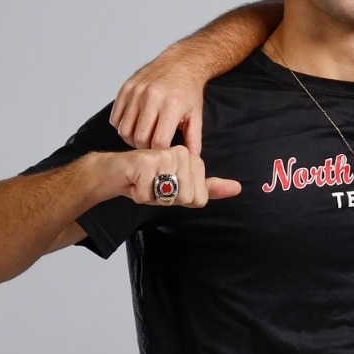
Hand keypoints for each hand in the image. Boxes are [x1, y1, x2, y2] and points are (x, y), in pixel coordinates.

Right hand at [99, 146, 240, 207]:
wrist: (115, 172)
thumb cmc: (147, 179)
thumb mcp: (181, 187)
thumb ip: (209, 189)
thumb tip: (238, 188)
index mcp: (193, 158)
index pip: (198, 198)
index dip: (180, 200)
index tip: (167, 188)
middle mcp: (181, 153)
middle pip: (186, 198)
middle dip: (165, 200)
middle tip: (153, 185)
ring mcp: (164, 155)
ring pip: (168, 198)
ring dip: (151, 197)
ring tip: (144, 182)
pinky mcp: (146, 161)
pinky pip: (149, 195)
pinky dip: (139, 195)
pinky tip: (134, 181)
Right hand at [112, 55, 207, 154]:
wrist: (180, 64)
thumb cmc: (188, 91)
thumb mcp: (196, 115)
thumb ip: (194, 139)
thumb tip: (192, 160)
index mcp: (171, 106)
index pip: (158, 142)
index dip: (160, 151)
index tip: (164, 150)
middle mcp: (152, 98)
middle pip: (139, 138)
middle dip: (144, 147)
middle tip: (151, 145)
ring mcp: (136, 92)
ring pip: (124, 129)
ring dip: (131, 138)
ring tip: (142, 136)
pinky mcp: (125, 88)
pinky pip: (115, 117)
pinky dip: (121, 125)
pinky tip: (134, 124)